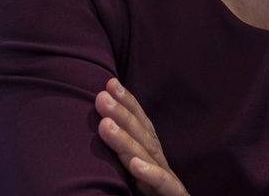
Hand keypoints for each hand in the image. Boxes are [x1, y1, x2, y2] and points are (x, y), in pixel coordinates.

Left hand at [95, 78, 189, 195]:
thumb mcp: (131, 178)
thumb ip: (122, 155)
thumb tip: (99, 127)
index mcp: (151, 158)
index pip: (141, 126)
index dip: (128, 104)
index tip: (108, 84)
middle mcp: (161, 165)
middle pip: (143, 136)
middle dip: (123, 114)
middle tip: (101, 96)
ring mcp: (169, 182)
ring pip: (149, 157)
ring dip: (127, 140)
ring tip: (106, 124)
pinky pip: (163, 186)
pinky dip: (150, 174)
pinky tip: (134, 164)